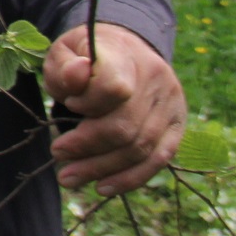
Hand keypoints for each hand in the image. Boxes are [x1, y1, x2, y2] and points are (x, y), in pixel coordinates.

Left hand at [44, 22, 185, 195]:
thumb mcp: (66, 50)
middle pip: (126, 126)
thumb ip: (66, 67)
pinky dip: (129, 178)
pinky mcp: (178, 127)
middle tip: (57, 154)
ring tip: (68, 178)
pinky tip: (102, 187)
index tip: (68, 102)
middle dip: (86, 147)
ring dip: (102, 169)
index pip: (113, 87)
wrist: (125, 48)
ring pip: (141, 149)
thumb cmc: (86, 54)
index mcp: (127, 56)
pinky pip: (158, 160)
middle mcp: (157, 81)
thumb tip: (77, 75)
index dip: (86, 103)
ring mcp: (172, 105)